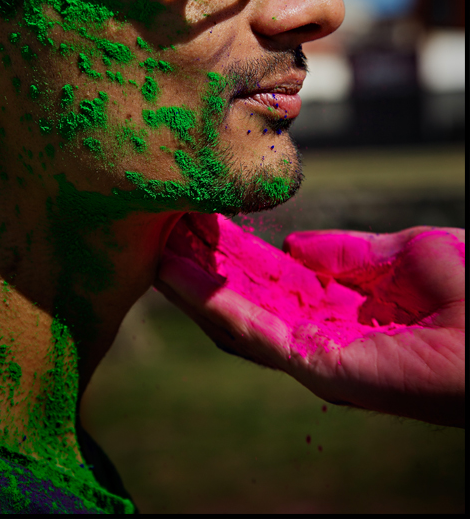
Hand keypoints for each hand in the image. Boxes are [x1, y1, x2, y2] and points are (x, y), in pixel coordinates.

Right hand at [155, 214, 464, 427]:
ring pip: (234, 321)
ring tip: (154, 248)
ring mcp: (315, 355)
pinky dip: (213, 303)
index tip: (196, 223)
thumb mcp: (397, 254)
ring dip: (192, 286)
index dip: (230, 254)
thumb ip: (344, 254)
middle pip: (242, 302)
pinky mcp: (320, 368)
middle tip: (160, 230)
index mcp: (334, 309)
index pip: (266, 282)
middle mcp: (317, 336)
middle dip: (200, 268)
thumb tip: (293, 247)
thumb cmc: (467, 286)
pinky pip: (255, 334)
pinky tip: (177, 274)